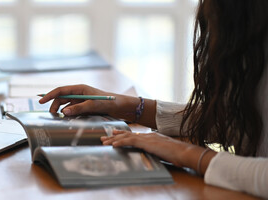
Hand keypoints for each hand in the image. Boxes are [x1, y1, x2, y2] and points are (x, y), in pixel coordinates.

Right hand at [39, 84, 141, 118]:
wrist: (121, 107)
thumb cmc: (109, 102)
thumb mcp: (94, 105)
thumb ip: (79, 108)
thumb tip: (64, 112)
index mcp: (80, 88)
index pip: (60, 90)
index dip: (49, 95)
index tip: (40, 101)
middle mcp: (79, 93)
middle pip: (61, 98)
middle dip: (54, 105)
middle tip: (52, 116)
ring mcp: (81, 100)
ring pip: (65, 104)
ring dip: (61, 111)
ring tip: (59, 119)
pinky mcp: (84, 107)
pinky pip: (72, 110)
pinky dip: (68, 114)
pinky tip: (67, 120)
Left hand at [101, 130, 215, 173]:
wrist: (185, 152)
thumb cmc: (178, 154)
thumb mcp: (164, 152)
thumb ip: (156, 151)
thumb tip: (150, 154)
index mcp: (152, 136)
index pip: (134, 135)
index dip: (123, 135)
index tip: (114, 135)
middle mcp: (148, 135)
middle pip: (128, 134)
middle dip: (115, 136)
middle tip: (104, 137)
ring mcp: (147, 137)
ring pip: (126, 137)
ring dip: (114, 139)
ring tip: (104, 142)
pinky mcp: (147, 142)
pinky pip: (130, 141)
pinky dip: (121, 142)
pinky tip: (114, 145)